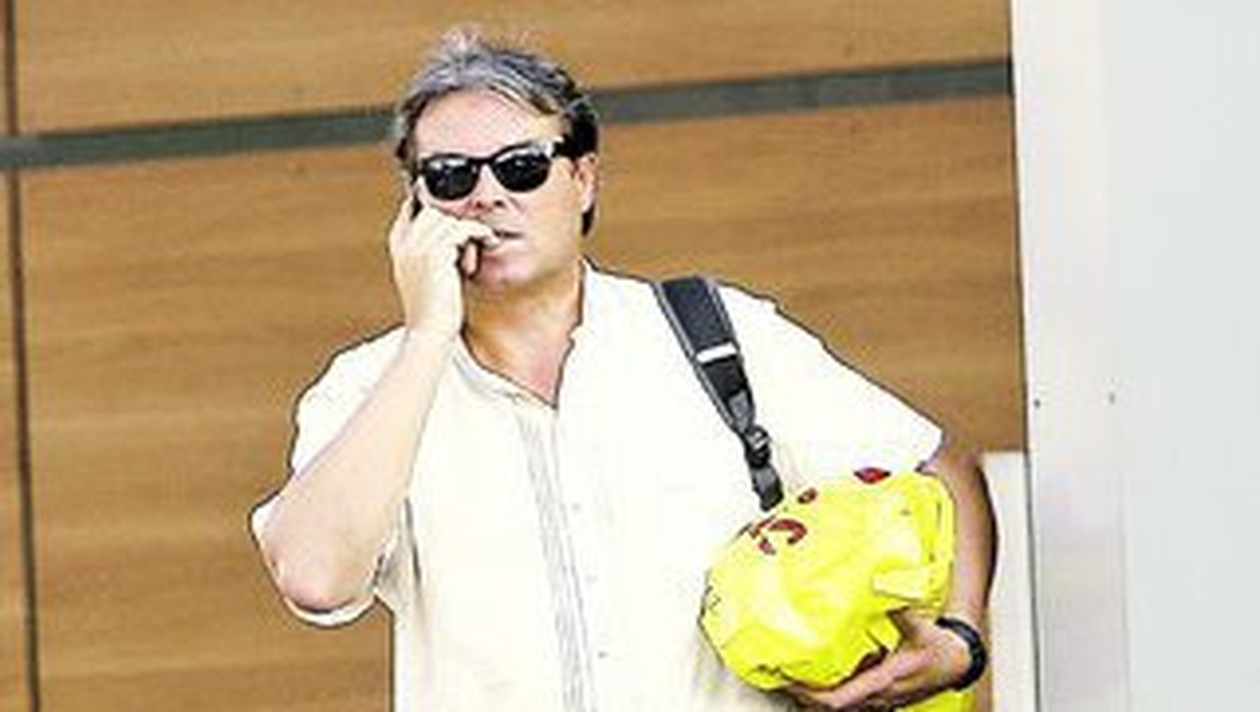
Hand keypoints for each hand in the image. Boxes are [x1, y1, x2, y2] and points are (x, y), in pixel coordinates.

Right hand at [387, 198, 496, 335]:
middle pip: (433, 212)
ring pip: (449, 220)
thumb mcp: (429, 275)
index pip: (410, 210)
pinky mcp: (436, 255)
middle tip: (468, 248)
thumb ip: (434, 253)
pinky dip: (479, 234)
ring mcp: (418, 248)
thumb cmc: (435, 309)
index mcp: (399, 249)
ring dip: (468, 233)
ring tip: (473, 258)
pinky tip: (489, 243)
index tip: (453, 216)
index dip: (433, 208)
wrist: (430, 333)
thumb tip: (456, 237)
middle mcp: (405, 245)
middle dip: (454, 225)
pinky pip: (462, 229)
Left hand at [787, 609, 972, 710]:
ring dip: (814, 697)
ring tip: (792, 677)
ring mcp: (881, 701)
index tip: (789, 680)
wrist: (961, 664)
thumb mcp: (921, 627)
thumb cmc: (942, 649)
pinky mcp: (883, 698)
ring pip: (840, 708)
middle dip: (803, 696)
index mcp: (883, 682)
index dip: (810, 694)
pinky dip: (831, 693)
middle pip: (831, 708)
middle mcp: (879, 697)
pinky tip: (819, 678)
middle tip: (780, 676)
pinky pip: (851, 701)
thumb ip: (899, 607)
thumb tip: (880, 585)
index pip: (838, 699)